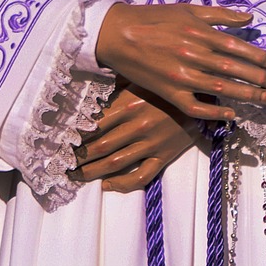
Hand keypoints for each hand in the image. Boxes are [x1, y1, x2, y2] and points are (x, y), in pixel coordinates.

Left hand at [73, 86, 195, 193]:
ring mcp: (151, 143)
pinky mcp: (164, 156)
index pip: (93, 126)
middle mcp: (137, 126)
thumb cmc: (166, 86)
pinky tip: (108, 185)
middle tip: (62, 164)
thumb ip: (116, 88)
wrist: (203, 96)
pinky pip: (141, 175)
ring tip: (76, 176)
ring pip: (115, 163)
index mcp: (128, 105)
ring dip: (92, 172)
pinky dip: (122, 183)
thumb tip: (89, 92)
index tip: (62, 142)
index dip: (75, 137)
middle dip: (78, 158)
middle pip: (99, 147)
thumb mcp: (139, 80)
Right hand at [94, 3, 265, 120]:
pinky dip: (215, 112)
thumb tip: (250, 18)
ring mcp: (182, 76)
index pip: (241, 49)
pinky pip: (196, 107)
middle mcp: (195, 55)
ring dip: (249, 95)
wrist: (117, 34)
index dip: (264, 59)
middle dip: (264, 79)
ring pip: (223, 90)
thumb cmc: (154, 19)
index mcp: (201, 33)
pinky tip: (232, 115)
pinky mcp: (169, 93)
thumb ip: (220, 15)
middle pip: (237, 71)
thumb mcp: (189, 9)